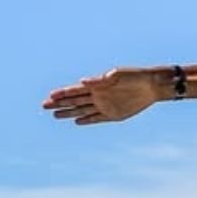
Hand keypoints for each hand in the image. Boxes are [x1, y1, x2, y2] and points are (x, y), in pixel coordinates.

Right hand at [43, 68, 165, 124]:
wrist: (152, 85)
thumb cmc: (135, 76)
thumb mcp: (117, 75)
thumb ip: (100, 80)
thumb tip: (82, 81)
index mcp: (98, 85)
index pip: (75, 90)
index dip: (62, 93)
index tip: (50, 95)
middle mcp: (99, 95)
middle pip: (75, 101)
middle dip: (60, 103)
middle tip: (44, 106)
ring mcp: (105, 105)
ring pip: (82, 110)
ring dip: (69, 113)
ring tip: (55, 115)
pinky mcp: (114, 114)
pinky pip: (96, 118)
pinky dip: (87, 120)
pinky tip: (76, 122)